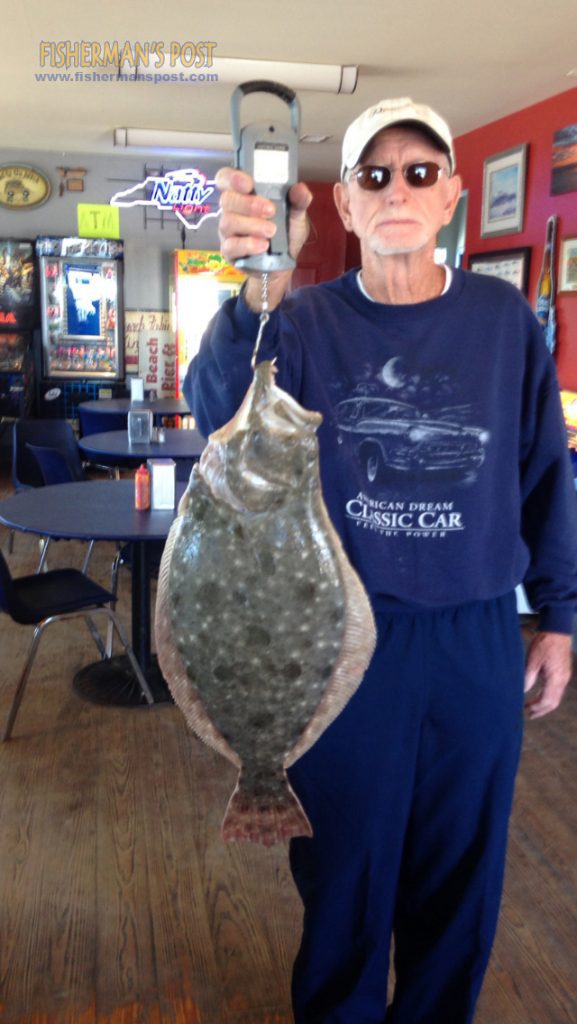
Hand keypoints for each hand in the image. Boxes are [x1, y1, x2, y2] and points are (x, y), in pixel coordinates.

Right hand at [215, 167, 312, 310]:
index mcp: (243, 194)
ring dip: (251, 225)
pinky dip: (248, 245)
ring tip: (271, 231)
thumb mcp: (296, 215)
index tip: (249, 183)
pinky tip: (263, 246)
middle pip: (227, 199)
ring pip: (228, 222)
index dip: (232, 177)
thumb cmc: (285, 233)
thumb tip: (299, 189)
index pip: (226, 178)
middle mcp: (232, 210)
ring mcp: (228, 232)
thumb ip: (299, 201)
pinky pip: (231, 246)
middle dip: (248, 203)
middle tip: (270, 210)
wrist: (283, 263)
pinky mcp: (229, 251)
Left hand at [524, 630, 572, 717]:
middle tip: (530, 715)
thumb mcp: (532, 660)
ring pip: (556, 697)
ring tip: (532, 707)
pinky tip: (539, 695)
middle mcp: (562, 680)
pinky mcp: (563, 673)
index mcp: (555, 678)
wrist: (557, 630)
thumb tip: (522, 691)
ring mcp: (564, 677)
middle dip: (542, 710)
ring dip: (544, 704)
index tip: (526, 710)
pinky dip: (548, 696)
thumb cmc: (544, 643)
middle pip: (553, 703)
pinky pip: (557, 690)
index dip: (537, 708)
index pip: (547, 701)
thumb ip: (528, 677)